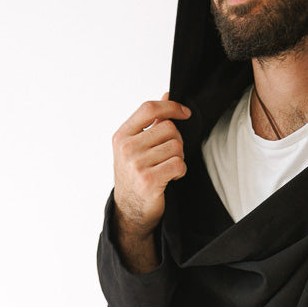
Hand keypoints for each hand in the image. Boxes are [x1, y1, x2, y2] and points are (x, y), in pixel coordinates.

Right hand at [112, 92, 190, 238]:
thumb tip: (167, 95)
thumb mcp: (136, 147)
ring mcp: (136, 164)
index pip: (149, 108)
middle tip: (170, 155)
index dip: (171, 107)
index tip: (185, 113)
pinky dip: (180, 171)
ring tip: (167, 168)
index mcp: (122, 136)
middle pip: (168, 128)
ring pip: (176, 147)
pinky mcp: (149, 180)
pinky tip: (171, 177)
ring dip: (178, 158)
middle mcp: (127, 148)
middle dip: (177, 141)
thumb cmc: (135, 177)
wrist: (130, 211)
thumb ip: (151, 122)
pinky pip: (178, 164)